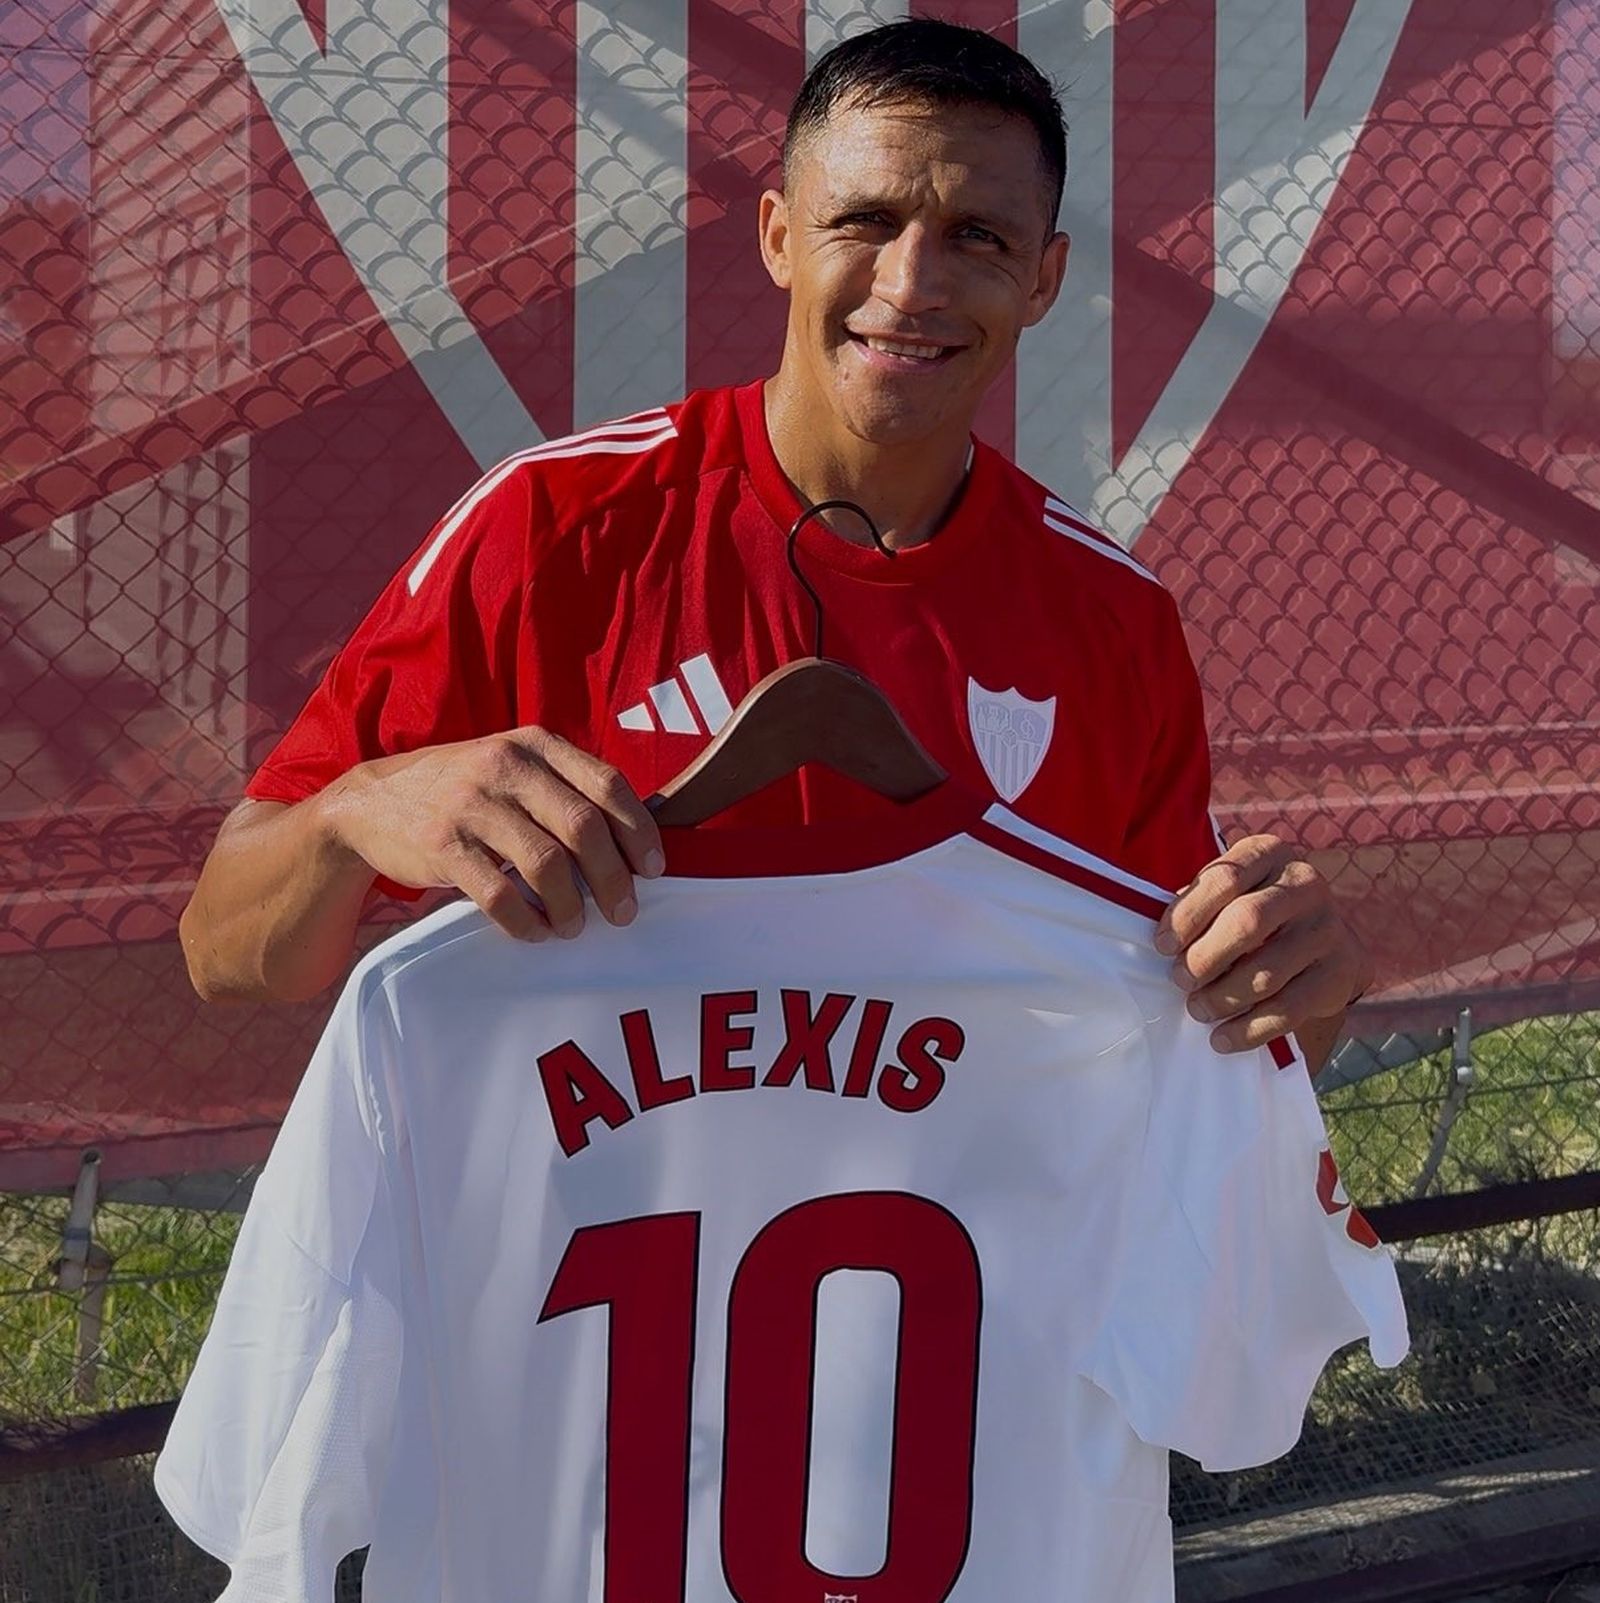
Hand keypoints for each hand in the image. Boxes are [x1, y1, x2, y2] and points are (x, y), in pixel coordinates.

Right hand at [323, 727, 663, 941]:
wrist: (371, 803)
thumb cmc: (463, 790)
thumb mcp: (512, 765)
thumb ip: (563, 788)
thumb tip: (632, 840)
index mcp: (534, 744)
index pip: (607, 783)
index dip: (639, 830)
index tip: (654, 868)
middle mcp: (506, 765)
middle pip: (584, 828)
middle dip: (613, 878)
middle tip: (623, 911)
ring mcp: (472, 804)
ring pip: (546, 865)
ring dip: (571, 906)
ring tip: (575, 926)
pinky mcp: (442, 845)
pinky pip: (499, 894)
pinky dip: (526, 921)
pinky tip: (535, 931)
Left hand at [1152, 835, 1371, 1054]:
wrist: (1321, 943)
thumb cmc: (1252, 914)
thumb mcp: (1227, 896)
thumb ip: (1198, 908)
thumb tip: (1163, 944)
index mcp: (1269, 853)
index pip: (1224, 879)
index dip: (1187, 916)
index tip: (1163, 946)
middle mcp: (1305, 883)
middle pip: (1248, 922)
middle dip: (1205, 957)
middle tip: (1180, 981)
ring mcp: (1328, 927)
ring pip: (1267, 971)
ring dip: (1223, 998)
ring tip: (1197, 1009)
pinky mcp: (1343, 971)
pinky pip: (1290, 1008)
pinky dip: (1249, 1029)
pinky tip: (1223, 1038)